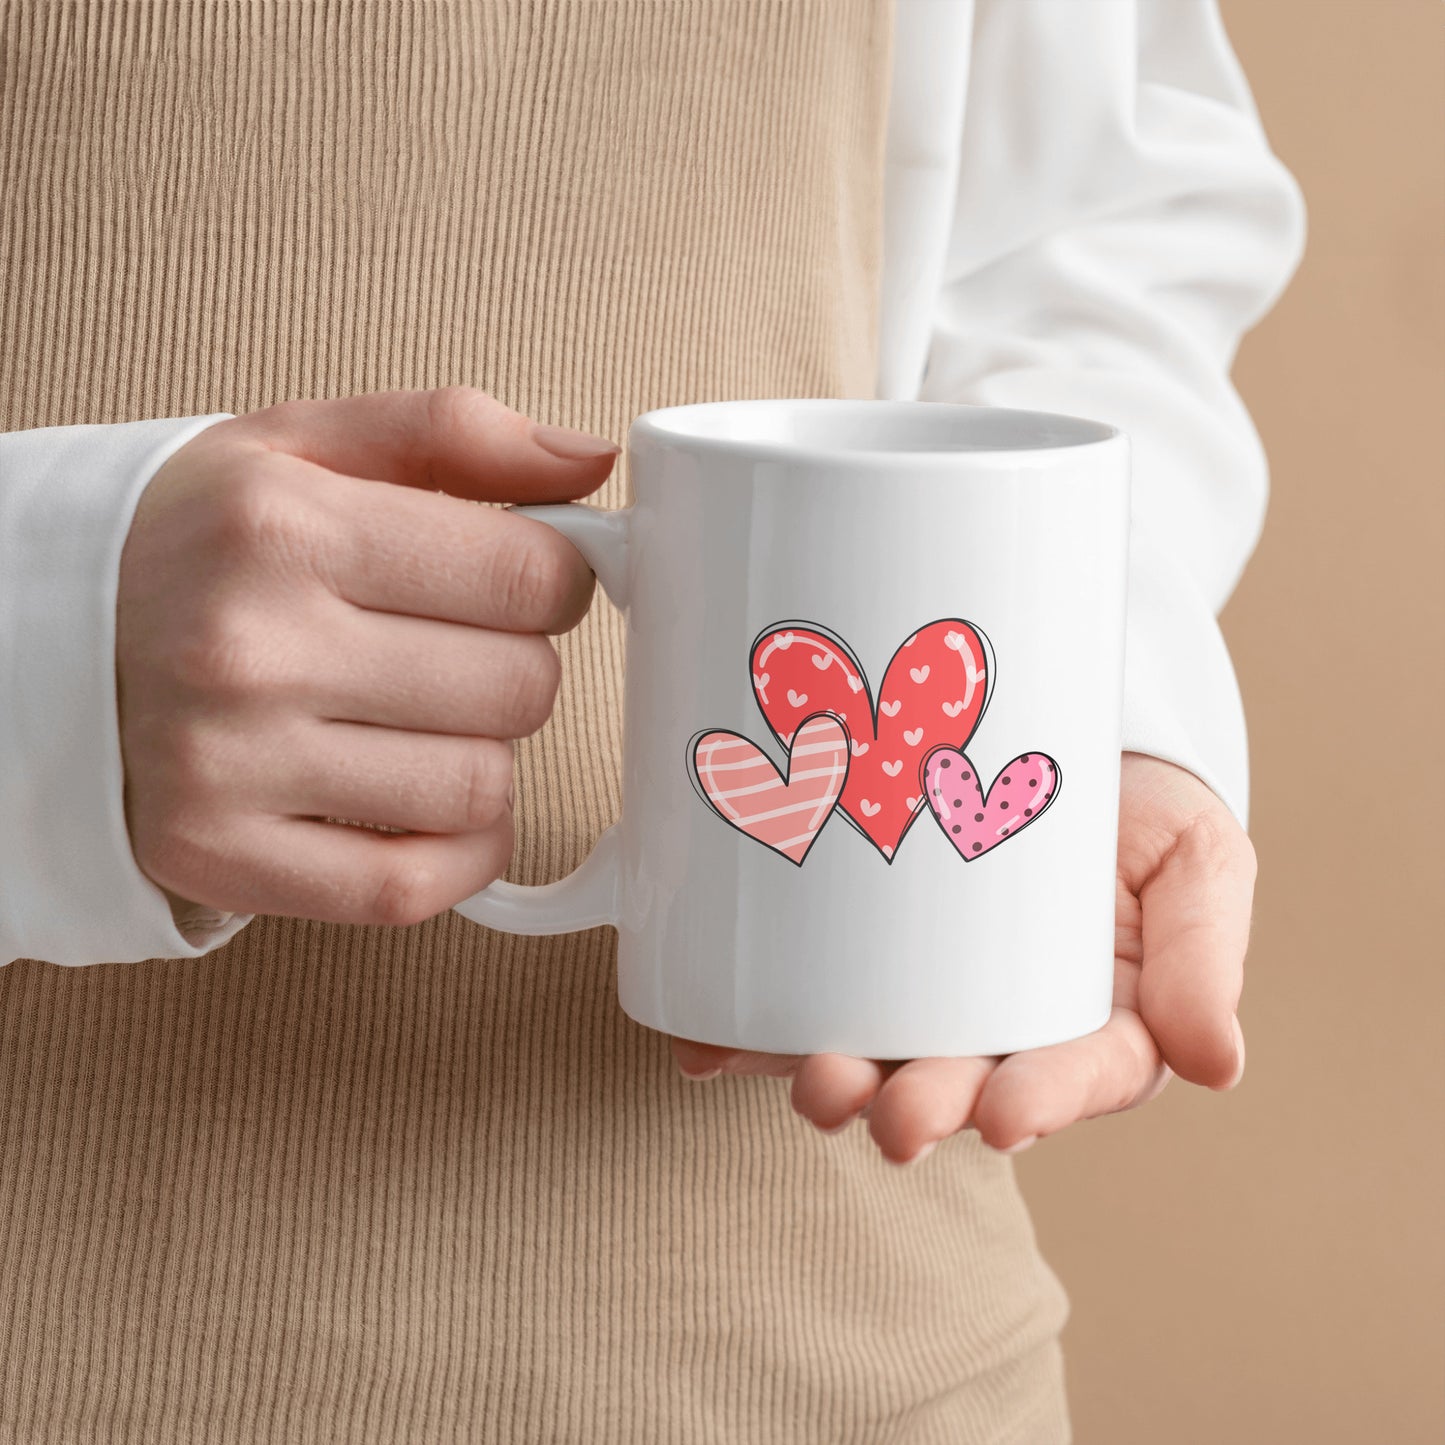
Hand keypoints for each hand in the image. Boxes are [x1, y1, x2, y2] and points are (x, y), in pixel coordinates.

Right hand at [117, 387, 617, 925]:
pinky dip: (457, 853)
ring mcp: (232, 767)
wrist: (37, 640)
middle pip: (520, 687)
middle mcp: (253, 649)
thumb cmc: (194, 542)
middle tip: (454, 648)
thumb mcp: (300, 443)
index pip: (530, 575)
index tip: (524, 580)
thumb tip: (591, 459)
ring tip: (416, 719)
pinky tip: (425, 802)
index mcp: (284, 527)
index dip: (557, 579)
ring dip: (482, 756)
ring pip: (481, 787)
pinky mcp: (223, 858)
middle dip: (515, 665)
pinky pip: (415, 886)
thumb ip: (453, 433)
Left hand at [671, 753, 1254, 1161]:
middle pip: (956, 1079)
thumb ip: (1204, 955)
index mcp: (1092, 1025)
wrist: (1065, 733)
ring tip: (814, 1080)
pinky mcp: (849, 954)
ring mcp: (916, 992)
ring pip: (872, 1051)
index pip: (1074, 1077)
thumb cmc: (1147, 811)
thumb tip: (1221, 1066)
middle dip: (918, 1105)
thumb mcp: (1200, 862)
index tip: (1003, 1115)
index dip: (1041, 1103)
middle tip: (890, 1114)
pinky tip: (707, 1040)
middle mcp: (996, 1025)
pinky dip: (746, 1029)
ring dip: (833, 1080)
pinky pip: (796, 998)